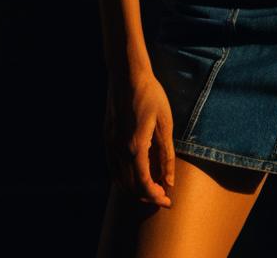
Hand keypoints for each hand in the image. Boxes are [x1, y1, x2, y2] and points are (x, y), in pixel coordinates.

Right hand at [103, 73, 175, 206]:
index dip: (157, 197)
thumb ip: (166, 154)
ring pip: (119, 178)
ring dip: (135, 188)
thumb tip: (169, 180)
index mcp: (135, 146)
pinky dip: (123, 176)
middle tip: (163, 196)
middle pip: (130, 185)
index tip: (168, 201)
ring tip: (152, 186)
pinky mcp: (106, 136)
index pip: (144, 184)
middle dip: (147, 195)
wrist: (127, 74)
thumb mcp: (165, 123)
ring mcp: (110, 143)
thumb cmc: (150, 95)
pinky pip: (112, 166)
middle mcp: (118, 149)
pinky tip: (135, 172)